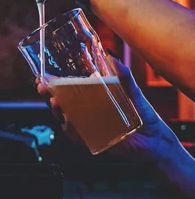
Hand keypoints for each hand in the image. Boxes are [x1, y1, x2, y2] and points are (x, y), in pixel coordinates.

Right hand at [37, 58, 180, 164]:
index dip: (54, 86)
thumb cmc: (143, 116)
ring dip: (57, 112)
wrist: (156, 139)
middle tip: (42, 87)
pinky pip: (78, 137)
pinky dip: (72, 129)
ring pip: (65, 121)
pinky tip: (70, 120)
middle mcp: (88, 114)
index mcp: (93, 101)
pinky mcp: (95, 141)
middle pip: (61, 106)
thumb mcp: (132, 91)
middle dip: (49, 96)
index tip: (43, 76)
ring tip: (54, 102)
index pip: (68, 92)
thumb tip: (113, 58)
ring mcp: (90, 128)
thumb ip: (123, 76)